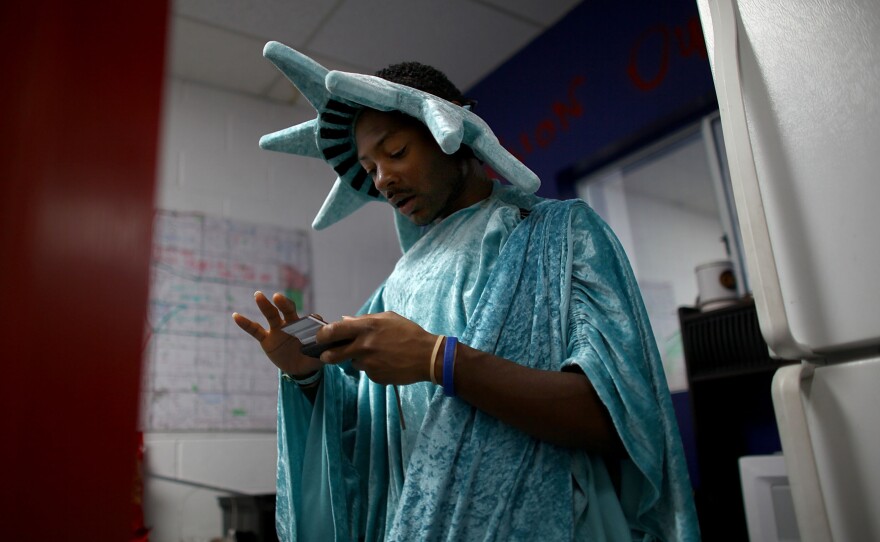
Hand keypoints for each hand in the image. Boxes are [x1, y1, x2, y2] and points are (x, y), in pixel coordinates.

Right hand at [232, 291, 323, 376]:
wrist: (300, 368)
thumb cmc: (313, 357)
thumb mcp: (320, 355)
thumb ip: (324, 349)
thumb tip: (328, 344)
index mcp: (305, 326)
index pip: (309, 318)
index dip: (311, 319)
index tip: (316, 319)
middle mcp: (291, 324)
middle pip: (287, 310)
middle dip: (284, 303)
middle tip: (278, 297)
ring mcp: (277, 330)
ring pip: (271, 315)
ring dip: (265, 305)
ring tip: (258, 295)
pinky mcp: (267, 340)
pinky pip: (255, 330)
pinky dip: (246, 324)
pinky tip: (236, 316)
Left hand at [316, 311, 436, 384]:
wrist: (427, 356)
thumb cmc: (409, 333)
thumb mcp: (388, 318)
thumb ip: (364, 319)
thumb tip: (345, 320)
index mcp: (366, 327)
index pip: (334, 331)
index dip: (322, 335)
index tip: (320, 338)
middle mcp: (364, 346)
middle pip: (334, 354)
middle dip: (327, 355)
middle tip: (326, 355)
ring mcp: (369, 363)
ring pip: (353, 362)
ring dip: (359, 359)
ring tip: (379, 354)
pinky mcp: (375, 377)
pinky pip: (368, 372)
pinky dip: (373, 368)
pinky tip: (387, 362)